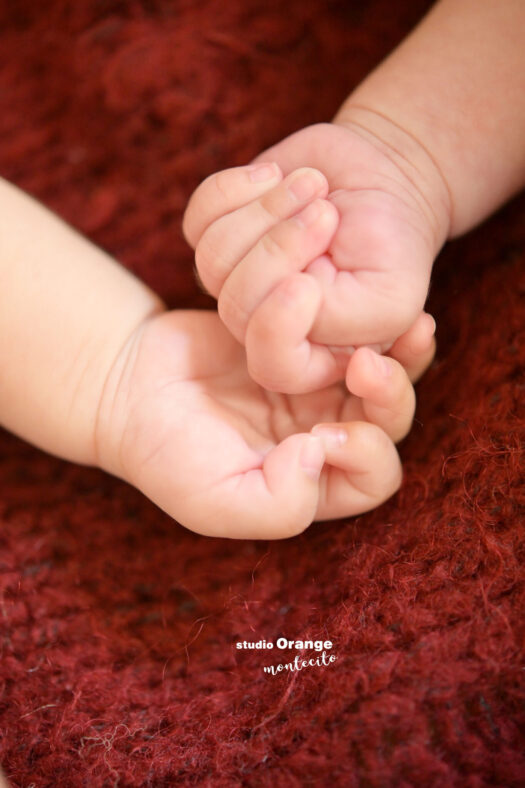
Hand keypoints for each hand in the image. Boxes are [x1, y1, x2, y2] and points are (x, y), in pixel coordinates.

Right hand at [94, 308, 434, 538]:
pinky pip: (347, 330)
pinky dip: (367, 317)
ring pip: (382, 371)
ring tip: (412, 326)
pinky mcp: (305, 342)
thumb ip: (278, 505)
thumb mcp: (214, 502)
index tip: (318, 434)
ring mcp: (318, 386)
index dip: (364, 456)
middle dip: (392, 394)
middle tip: (365, 364)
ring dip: (401, 352)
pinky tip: (379, 300)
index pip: (373, 476)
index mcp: (316, 483)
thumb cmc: (166, 452)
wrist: (128, 385)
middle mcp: (327, 435)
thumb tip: (322, 454)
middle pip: (390, 419)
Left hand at [183, 122, 446, 390]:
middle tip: (326, 209)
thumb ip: (339, 321)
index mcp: (315, 356)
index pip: (273, 365)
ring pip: (214, 261)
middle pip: (237, 307)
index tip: (307, 280)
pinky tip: (277, 175)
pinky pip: (198, 222)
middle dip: (280, 247)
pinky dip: (238, 187)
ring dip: (266, 209)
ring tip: (313, 185)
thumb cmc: (393, 241)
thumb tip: (286, 301)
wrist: (382, 178)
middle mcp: (268, 328)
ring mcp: (238, 284)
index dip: (278, 325)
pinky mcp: (218, 240)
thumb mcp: (391, 294)